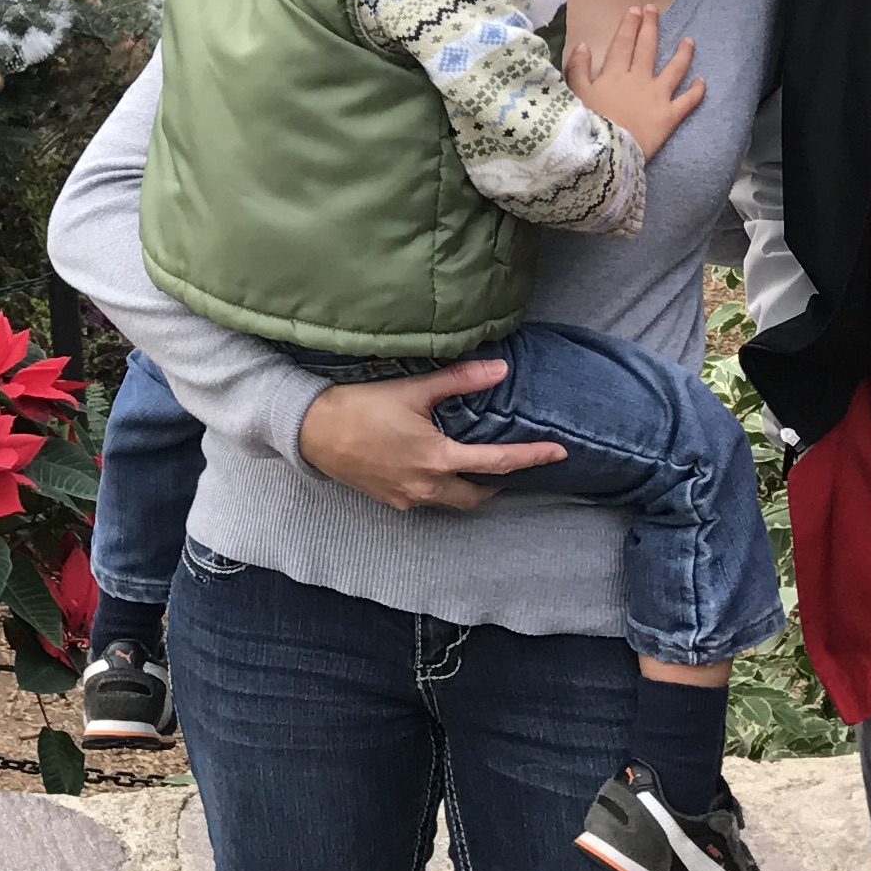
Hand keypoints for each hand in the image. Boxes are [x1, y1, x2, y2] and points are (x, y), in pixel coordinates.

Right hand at [294, 356, 566, 512]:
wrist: (312, 432)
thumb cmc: (361, 408)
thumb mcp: (413, 389)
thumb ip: (460, 381)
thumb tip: (500, 369)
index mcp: (439, 458)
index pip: (499, 462)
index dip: (532, 457)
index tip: (558, 453)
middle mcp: (428, 486)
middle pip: (478, 494)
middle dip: (496, 483)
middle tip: (509, 465)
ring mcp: (409, 498)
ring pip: (452, 501)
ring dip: (467, 487)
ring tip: (472, 466)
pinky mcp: (391, 501)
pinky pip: (426, 500)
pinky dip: (439, 488)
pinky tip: (431, 469)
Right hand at [571, 3, 705, 157]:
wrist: (607, 152)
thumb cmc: (589, 124)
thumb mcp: (576, 95)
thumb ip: (578, 69)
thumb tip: (583, 45)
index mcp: (614, 74)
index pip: (622, 44)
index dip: (629, 25)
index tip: (635, 10)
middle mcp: (639, 79)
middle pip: (647, 49)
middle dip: (650, 27)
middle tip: (654, 10)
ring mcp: (657, 96)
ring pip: (674, 70)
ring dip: (682, 54)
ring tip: (689, 40)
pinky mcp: (670, 116)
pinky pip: (687, 101)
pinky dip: (697, 91)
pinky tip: (703, 81)